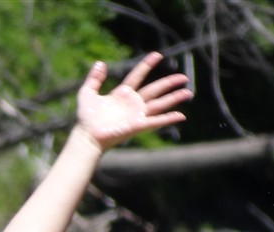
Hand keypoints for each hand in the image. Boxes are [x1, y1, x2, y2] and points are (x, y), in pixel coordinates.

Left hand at [76, 52, 191, 150]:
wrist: (86, 136)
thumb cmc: (86, 118)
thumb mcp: (87, 93)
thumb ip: (94, 78)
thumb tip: (100, 63)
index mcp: (122, 94)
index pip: (137, 76)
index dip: (146, 65)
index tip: (157, 55)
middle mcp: (132, 104)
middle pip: (154, 90)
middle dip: (169, 83)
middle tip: (183, 77)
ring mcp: (137, 115)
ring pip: (159, 104)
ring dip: (174, 98)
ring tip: (187, 93)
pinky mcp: (138, 125)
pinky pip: (156, 121)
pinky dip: (168, 118)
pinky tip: (181, 116)